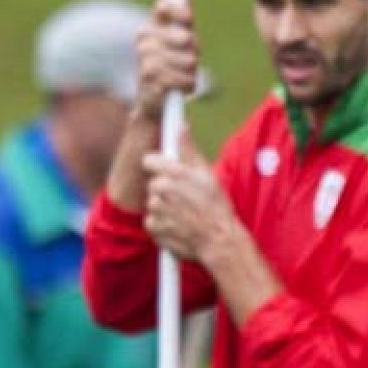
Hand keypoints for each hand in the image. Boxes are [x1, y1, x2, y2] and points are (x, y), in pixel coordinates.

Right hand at [133, 0, 200, 121]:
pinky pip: (183, 79)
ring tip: (182, 75)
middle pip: (186, 38)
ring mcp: (146, 58)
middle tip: (191, 60)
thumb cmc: (170, 66)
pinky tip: (180, 87)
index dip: (179, 11)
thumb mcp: (179, 41)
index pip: (164, 7)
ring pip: (188, 61)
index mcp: (152, 26)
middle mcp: (145, 39)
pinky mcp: (151, 78)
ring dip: (191, 71)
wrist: (151, 99)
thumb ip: (183, 19)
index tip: (189, 19)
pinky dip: (187, 85)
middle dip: (194, 51)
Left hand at [143, 131, 238, 261]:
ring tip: (185, 214)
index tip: (168, 172)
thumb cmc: (217, 208)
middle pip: (153, 184)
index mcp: (174, 173)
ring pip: (153, 203)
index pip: (149, 161)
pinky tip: (179, 225)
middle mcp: (162, 190)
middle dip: (166, 190)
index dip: (158, 166)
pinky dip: (163, 224)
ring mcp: (156, 210)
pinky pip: (152, 222)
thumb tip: (181, 126)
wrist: (219, 240)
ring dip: (165, 208)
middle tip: (186, 198)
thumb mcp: (207, 174)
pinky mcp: (153, 228)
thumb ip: (189, 150)